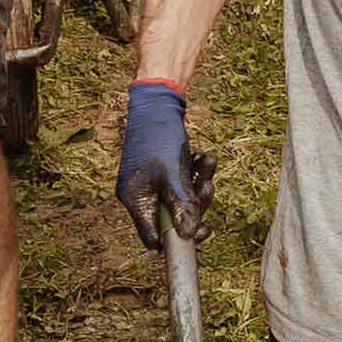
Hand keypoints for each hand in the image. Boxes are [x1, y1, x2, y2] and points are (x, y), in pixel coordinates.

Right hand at [116, 80, 215, 246]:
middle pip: (172, 218)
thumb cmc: (160, 137)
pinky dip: (194, 172)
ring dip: (198, 184)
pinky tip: (202, 157)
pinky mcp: (160, 171)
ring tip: (206, 164)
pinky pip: (180, 182)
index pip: (153, 237)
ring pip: (180, 198)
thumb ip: (182, 206)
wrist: (156, 102)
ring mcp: (149, 183)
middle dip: (194, 204)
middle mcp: (139, 195)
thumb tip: (190, 235)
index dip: (177, 239)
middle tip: (206, 189)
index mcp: (135, 200)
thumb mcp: (174, 175)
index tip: (201, 232)